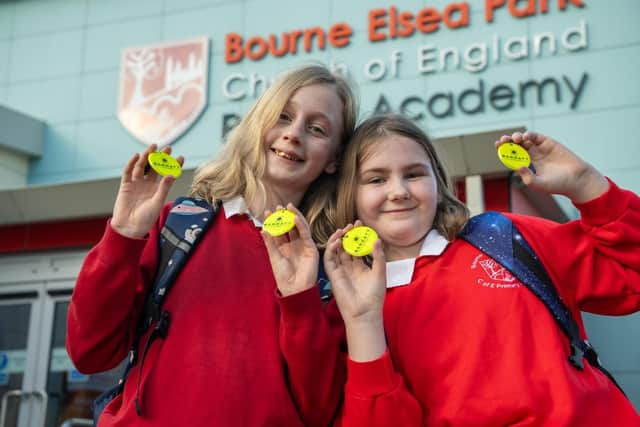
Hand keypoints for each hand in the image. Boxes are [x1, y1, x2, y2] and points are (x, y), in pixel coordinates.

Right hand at [111, 144, 182, 238]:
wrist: (129, 227)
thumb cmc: (146, 218)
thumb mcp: (157, 202)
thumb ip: (164, 188)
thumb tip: (170, 174)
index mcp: (158, 189)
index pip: (167, 173)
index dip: (173, 165)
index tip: (181, 157)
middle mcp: (148, 184)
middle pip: (155, 167)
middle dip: (161, 157)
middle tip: (168, 147)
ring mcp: (137, 183)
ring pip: (142, 166)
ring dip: (147, 156)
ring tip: (153, 147)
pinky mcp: (126, 185)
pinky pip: (128, 172)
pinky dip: (131, 163)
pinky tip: (137, 156)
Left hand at [261, 204, 317, 296]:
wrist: (294, 289)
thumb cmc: (283, 277)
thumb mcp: (274, 257)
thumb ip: (270, 243)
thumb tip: (263, 229)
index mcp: (284, 247)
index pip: (279, 231)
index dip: (274, 221)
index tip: (268, 212)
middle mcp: (294, 245)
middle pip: (290, 227)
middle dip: (285, 216)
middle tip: (279, 206)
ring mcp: (303, 246)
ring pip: (299, 227)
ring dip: (294, 216)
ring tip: (288, 207)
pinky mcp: (311, 248)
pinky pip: (306, 234)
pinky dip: (301, 225)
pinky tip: (295, 218)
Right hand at [324, 222, 387, 360]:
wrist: (365, 312)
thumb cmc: (374, 296)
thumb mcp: (380, 272)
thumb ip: (378, 256)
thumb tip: (377, 239)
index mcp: (360, 267)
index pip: (357, 247)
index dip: (358, 236)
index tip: (360, 224)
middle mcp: (349, 267)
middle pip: (346, 247)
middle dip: (348, 235)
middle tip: (352, 224)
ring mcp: (340, 270)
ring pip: (336, 251)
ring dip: (338, 239)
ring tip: (344, 230)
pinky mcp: (333, 275)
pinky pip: (329, 259)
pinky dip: (331, 249)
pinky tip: (337, 241)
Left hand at [497, 131, 608, 202]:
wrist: (577, 180)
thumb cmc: (557, 185)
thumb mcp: (538, 184)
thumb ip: (527, 177)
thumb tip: (517, 167)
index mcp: (528, 165)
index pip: (513, 156)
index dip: (505, 151)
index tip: (497, 147)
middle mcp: (533, 155)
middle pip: (516, 146)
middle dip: (508, 142)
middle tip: (502, 141)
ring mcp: (541, 148)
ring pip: (525, 140)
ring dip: (517, 137)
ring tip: (514, 139)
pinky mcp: (549, 143)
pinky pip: (536, 137)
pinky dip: (530, 135)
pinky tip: (525, 138)